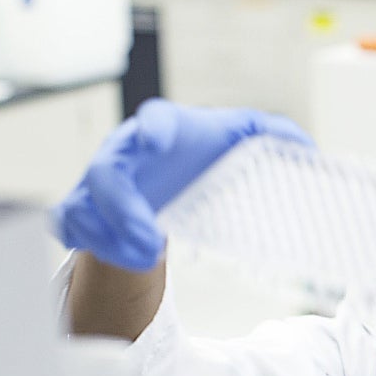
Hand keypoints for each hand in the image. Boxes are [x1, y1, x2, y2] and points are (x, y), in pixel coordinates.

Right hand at [51, 98, 312, 270]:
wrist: (170, 174)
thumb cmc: (207, 151)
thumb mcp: (242, 140)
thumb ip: (274, 136)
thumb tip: (307, 148)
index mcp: (165, 128)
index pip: (154, 117)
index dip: (154, 128)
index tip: (157, 140)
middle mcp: (125, 150)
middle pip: (106, 172)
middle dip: (123, 210)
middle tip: (150, 243)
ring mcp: (99, 178)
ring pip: (80, 204)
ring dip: (107, 236)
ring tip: (142, 258)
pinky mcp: (85, 205)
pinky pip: (68, 223)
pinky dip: (88, 243)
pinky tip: (118, 257)